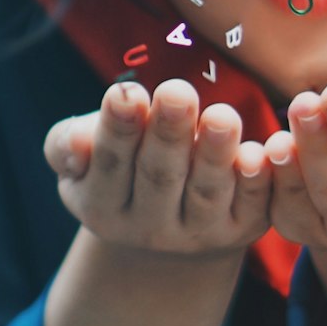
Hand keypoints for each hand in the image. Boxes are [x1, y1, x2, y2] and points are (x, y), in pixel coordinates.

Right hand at [43, 79, 271, 256]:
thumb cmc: (121, 168)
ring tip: (221, 116)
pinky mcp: (241, 231)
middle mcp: (149, 228)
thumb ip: (68, 146)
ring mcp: (198, 233)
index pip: (109, 165)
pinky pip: (251, 206)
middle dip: (168, 133)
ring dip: (215, 154)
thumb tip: (77, 140)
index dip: (118, 130)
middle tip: (177, 92)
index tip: (125, 92)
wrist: (167, 225)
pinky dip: (256, 182)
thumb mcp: (81, 161)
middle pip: (159, 177)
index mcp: (103, 206)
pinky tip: (258, 153)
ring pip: (206, 192)